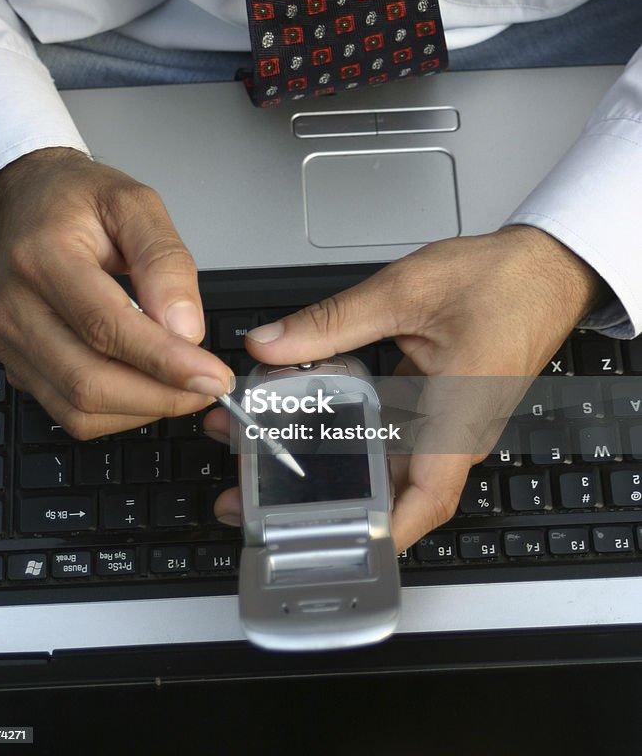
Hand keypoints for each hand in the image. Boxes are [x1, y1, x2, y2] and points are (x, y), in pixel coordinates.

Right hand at [0, 148, 232, 438]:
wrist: (29, 201)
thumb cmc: (78, 200)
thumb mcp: (135, 204)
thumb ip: (165, 261)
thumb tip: (185, 328)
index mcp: (42, 256)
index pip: (104, 325)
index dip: (163, 360)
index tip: (211, 375)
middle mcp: (17, 306)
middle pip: (87, 380)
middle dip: (159, 396)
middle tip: (208, 387)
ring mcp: (12, 341)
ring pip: (78, 408)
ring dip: (142, 410)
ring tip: (185, 388)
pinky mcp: (18, 365)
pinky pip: (69, 412)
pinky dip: (118, 413)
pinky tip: (150, 389)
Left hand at [207, 226, 608, 549]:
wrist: (547, 270)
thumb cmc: (505, 281)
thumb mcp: (406, 291)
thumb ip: (334, 320)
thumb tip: (272, 343)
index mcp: (462, 409)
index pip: (428, 495)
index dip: (385, 530)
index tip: (339, 545)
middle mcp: (462, 429)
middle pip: (400, 488)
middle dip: (338, 502)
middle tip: (267, 497)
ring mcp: (456, 423)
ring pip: (396, 465)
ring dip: (343, 468)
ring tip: (277, 459)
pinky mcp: (448, 410)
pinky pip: (403, 440)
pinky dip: (361, 439)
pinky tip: (321, 428)